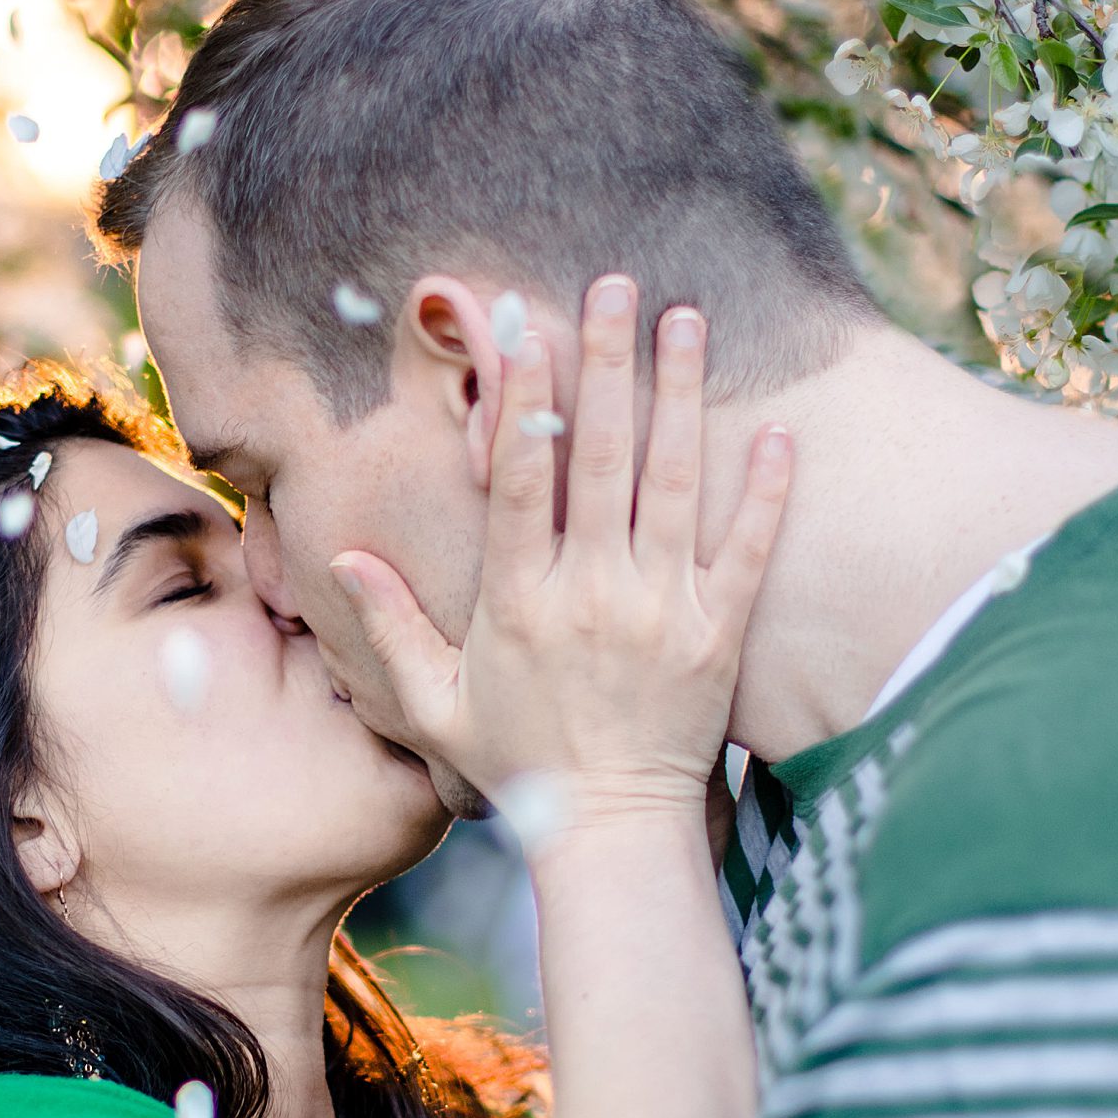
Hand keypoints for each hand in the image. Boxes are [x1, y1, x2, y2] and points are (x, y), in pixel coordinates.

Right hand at [331, 277, 791, 823]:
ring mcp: (660, 613)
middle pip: (600, 458)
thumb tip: (339, 559)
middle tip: (615, 285)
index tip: (527, 328)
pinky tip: (778, 429)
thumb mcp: (434, 704)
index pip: (522, 480)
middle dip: (607, 363)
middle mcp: (592, 596)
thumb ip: (390, 628)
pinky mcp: (717, 637)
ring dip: (680, 396)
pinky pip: (747, 550)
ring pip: (675, 484)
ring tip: (686, 320)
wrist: (612, 832)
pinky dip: (765, 490)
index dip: (524, 399)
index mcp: (520, 602)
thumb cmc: (520, 765)